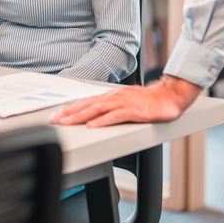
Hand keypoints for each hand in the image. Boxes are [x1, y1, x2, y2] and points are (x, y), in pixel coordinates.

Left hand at [51, 75, 201, 127]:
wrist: (168, 96)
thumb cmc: (147, 101)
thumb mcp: (125, 103)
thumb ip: (110, 109)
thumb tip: (95, 117)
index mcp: (111, 96)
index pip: (86, 102)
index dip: (70, 108)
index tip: (56, 115)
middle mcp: (114, 97)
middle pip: (87, 104)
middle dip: (69, 112)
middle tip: (55, 119)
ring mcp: (123, 103)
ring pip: (98, 109)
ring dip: (81, 116)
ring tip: (68, 122)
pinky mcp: (134, 111)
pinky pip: (116, 116)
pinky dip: (103, 121)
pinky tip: (93, 125)